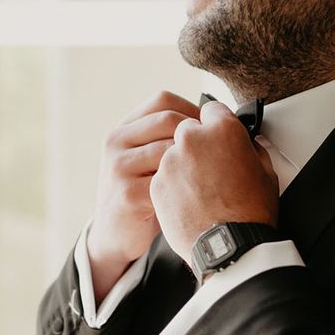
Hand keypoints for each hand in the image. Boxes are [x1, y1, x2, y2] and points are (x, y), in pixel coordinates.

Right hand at [87, 91, 199, 302]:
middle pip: (168, 119)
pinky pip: (168, 181)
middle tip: (218, 152)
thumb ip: (167, 137)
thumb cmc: (144, 193)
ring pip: (170, 149)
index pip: (162, 99)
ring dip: (196, 161)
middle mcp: (116, 142)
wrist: (116, 235)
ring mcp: (119, 167)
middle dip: (198, 133)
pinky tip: (198, 196)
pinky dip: (188, 187)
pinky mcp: (127, 195)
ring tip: (210, 175)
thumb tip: (217, 118)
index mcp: (124, 128)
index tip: (212, 127)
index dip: (193, 109)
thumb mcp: (147, 158)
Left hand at [149, 101, 278, 264]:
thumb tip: (247, 144)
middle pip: (188, 129)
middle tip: (210, 166)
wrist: (228, 246)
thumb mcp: (266, 172)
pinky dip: (173, 185)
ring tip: (202, 189)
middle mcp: (192, 139)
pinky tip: (190, 201)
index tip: (216, 133)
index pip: (212, 109)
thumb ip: (252, 149)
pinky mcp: (158, 183)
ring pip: (173, 153)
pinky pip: (164, 176)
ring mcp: (171, 161)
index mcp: (222, 130)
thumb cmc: (250, 212)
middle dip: (198, 143)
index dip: (216, 122)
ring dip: (184, 165)